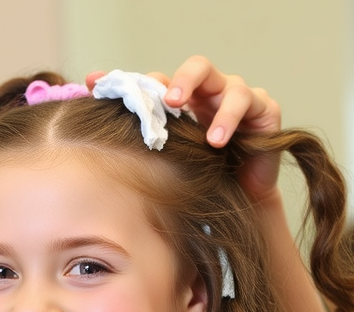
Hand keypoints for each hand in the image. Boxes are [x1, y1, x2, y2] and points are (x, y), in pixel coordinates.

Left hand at [89, 57, 281, 200]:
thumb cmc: (203, 179)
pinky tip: (218, 141)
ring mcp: (236, 97)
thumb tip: (90, 147)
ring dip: (210, 107)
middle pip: (194, 68)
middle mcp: (208, 93)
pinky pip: (248, 105)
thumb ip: (140, 147)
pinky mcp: (264, 110)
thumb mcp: (167, 163)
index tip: (94, 84)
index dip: (125, 81)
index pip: (154, 81)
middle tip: (166, 100)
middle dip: (177, 81)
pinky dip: (230, 120)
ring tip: (201, 134)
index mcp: (182, 100)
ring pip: (222, 82)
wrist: (241, 201)